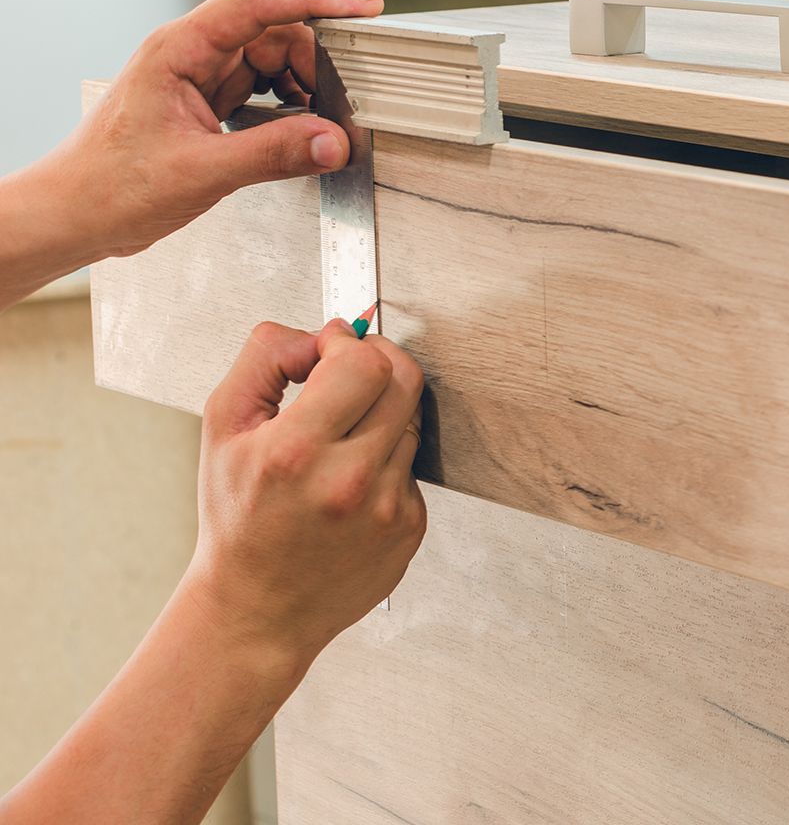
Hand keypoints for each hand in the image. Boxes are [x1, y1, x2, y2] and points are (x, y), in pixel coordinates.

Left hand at [52, 0, 383, 258]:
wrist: (76, 214)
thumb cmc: (109, 185)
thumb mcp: (200, 171)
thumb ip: (272, 154)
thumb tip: (331, 140)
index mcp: (179, 49)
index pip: (257, 2)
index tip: (360, 6)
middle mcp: (192, 55)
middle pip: (274, 32)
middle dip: (315, 61)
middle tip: (342, 100)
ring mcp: (201, 78)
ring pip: (272, 61)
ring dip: (304, 86)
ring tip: (319, 121)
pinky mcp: (210, 104)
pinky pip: (263, 90)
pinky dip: (290, 107)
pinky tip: (298, 131)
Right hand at [186, 319, 425, 672]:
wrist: (257, 609)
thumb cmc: (237, 521)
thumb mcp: (222, 429)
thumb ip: (265, 361)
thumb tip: (318, 333)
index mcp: (297, 453)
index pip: (363, 362)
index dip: (348, 342)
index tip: (329, 349)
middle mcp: (350, 482)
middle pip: (404, 380)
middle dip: (378, 360)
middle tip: (348, 371)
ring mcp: (388, 507)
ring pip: (409, 419)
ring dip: (380, 412)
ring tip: (337, 439)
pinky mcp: (411, 526)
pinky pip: (411, 464)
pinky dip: (385, 459)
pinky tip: (349, 482)